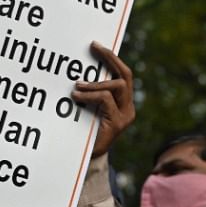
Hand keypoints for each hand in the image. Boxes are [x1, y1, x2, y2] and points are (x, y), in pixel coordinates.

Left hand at [72, 42, 134, 157]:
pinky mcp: (117, 124)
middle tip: (93, 47)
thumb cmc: (83, 132)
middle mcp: (128, 108)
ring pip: (116, 86)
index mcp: (123, 102)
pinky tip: (76, 97)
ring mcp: (125, 117)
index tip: (95, 45)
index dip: (111, 58)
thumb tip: (78, 71)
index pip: (123, 74)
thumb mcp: (87, 107)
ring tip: (77, 86)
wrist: (84, 161)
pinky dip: (90, 95)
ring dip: (95, 83)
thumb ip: (90, 93)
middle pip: (125, 75)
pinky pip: (105, 99)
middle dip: (110, 58)